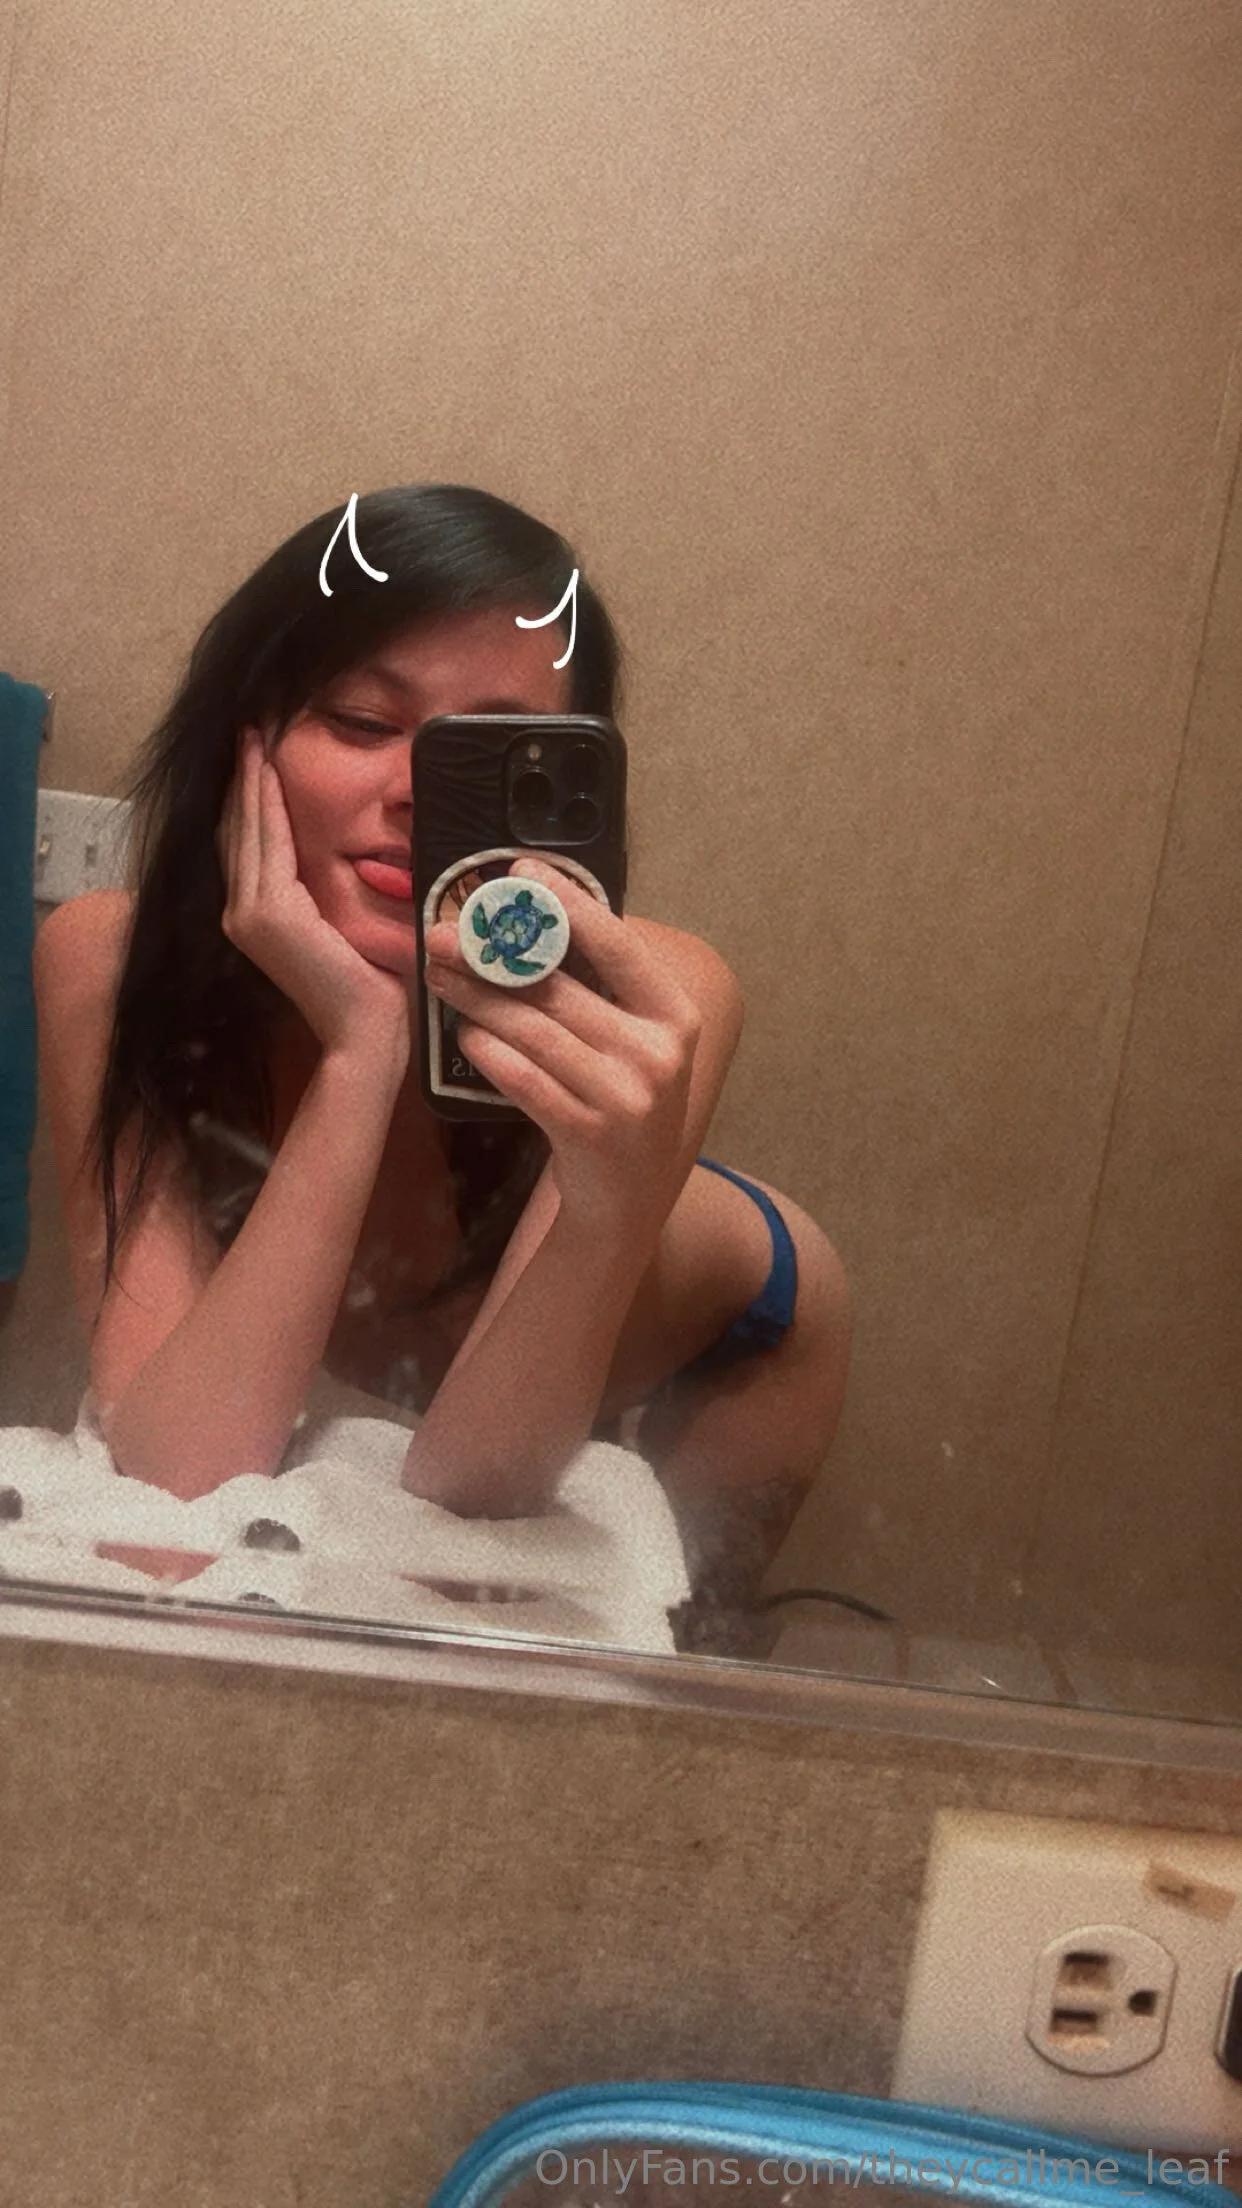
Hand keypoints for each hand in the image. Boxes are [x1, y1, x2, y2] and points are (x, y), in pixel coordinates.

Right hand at [217, 727, 409, 1070]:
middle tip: (248, 729)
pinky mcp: (268, 912)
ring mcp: (250, 912)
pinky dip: (265, 802)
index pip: (247, 844)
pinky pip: (267, 841)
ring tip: (253, 736)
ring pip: (248, 828)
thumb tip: (346, 851)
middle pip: (238, 829)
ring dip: (250, 779)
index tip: (254, 756)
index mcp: (257, 917)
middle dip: (243, 777)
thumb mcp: (341, 924)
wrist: (367, 1031)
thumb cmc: (370, 985)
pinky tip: (268, 769)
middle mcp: (242, 912)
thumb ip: (326, 892)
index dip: (247, 798)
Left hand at [423, 858, 702, 1238]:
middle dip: (492, 954)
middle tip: (442, 931)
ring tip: (439, 976)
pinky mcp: (587, 1132)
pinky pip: (522, 1078)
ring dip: (476, 999)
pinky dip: (487, 1051)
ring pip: (532, 1030)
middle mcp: (656, 1053)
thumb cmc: (624, 1100)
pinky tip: (464, 1033)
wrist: (629, 1199)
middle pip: (559, 988)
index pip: (618, 945)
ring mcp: (624, 1096)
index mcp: (675, 1016)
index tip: (520, 871)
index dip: (568, 903)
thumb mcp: (638, 1042)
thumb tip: (537, 917)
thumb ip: (606, 989)